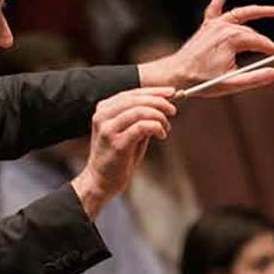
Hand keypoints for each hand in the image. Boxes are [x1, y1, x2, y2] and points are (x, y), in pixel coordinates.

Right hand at [70, 87, 176, 217]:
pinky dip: (156, 127)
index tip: (171, 92)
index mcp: (104, 109)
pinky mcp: (116, 143)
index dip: (154, 91)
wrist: (100, 182)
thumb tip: (163, 105)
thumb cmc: (116, 158)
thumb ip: (140, 118)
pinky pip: (142, 127)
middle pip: (136, 99)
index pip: (132, 93)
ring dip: (159, 116)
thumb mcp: (127, 132)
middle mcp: (103, 116)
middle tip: (172, 110)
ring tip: (166, 126)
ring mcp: (108, 129)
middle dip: (159, 102)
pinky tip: (161, 134)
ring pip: (140, 110)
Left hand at [137, 0, 273, 96]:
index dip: (272, 50)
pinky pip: (216, 5)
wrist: (176, 74)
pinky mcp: (207, 25)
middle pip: (252, 31)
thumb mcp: (231, 83)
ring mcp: (214, 24)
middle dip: (265, 41)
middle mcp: (224, 27)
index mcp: (231, 39)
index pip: (260, 42)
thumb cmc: (201, 80)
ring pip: (241, 15)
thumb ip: (255, 78)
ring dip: (257, 11)